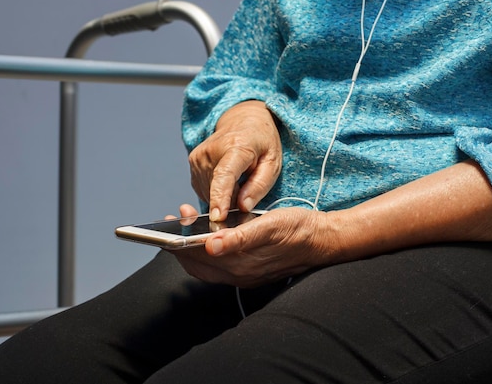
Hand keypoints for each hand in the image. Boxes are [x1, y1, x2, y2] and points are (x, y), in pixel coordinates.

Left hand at [173, 207, 339, 287]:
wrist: (322, 240)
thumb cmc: (296, 228)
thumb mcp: (268, 226)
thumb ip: (239, 238)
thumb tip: (211, 246)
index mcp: (240, 264)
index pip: (196, 257)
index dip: (178, 241)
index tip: (169, 223)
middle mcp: (238, 274)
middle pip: (196, 263)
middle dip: (181, 241)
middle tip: (178, 217)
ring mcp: (244, 275)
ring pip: (207, 264)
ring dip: (193, 244)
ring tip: (190, 220)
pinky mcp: (250, 271)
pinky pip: (219, 264)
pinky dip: (208, 248)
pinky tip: (210, 233)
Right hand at [188, 100, 281, 220]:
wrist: (243, 120)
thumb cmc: (261, 141)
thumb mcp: (273, 163)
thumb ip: (259, 186)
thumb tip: (242, 207)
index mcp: (236, 147)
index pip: (224, 176)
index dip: (220, 198)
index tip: (217, 216)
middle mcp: (212, 151)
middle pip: (218, 190)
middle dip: (232, 199)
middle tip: (247, 188)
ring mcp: (199, 157)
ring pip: (210, 192)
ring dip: (225, 195)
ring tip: (239, 179)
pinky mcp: (193, 162)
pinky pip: (204, 188)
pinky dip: (217, 190)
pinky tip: (228, 178)